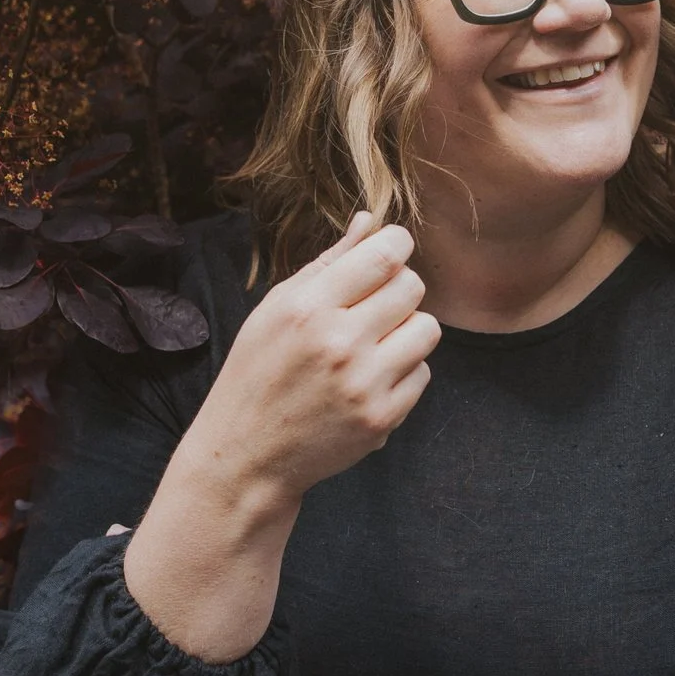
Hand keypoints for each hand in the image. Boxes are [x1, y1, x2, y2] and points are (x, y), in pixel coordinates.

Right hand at [188, 211, 440, 500]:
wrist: (247, 454)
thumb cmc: (258, 372)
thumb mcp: (276, 309)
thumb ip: (328, 264)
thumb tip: (371, 221)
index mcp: (307, 307)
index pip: (384, 255)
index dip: (396, 245)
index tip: (390, 253)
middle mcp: (338, 343)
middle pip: (412, 287)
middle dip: (399, 288)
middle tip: (374, 306)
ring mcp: (364, 384)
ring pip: (427, 329)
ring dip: (407, 330)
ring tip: (374, 344)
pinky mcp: (381, 418)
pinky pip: (423, 373)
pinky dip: (403, 373)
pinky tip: (369, 380)